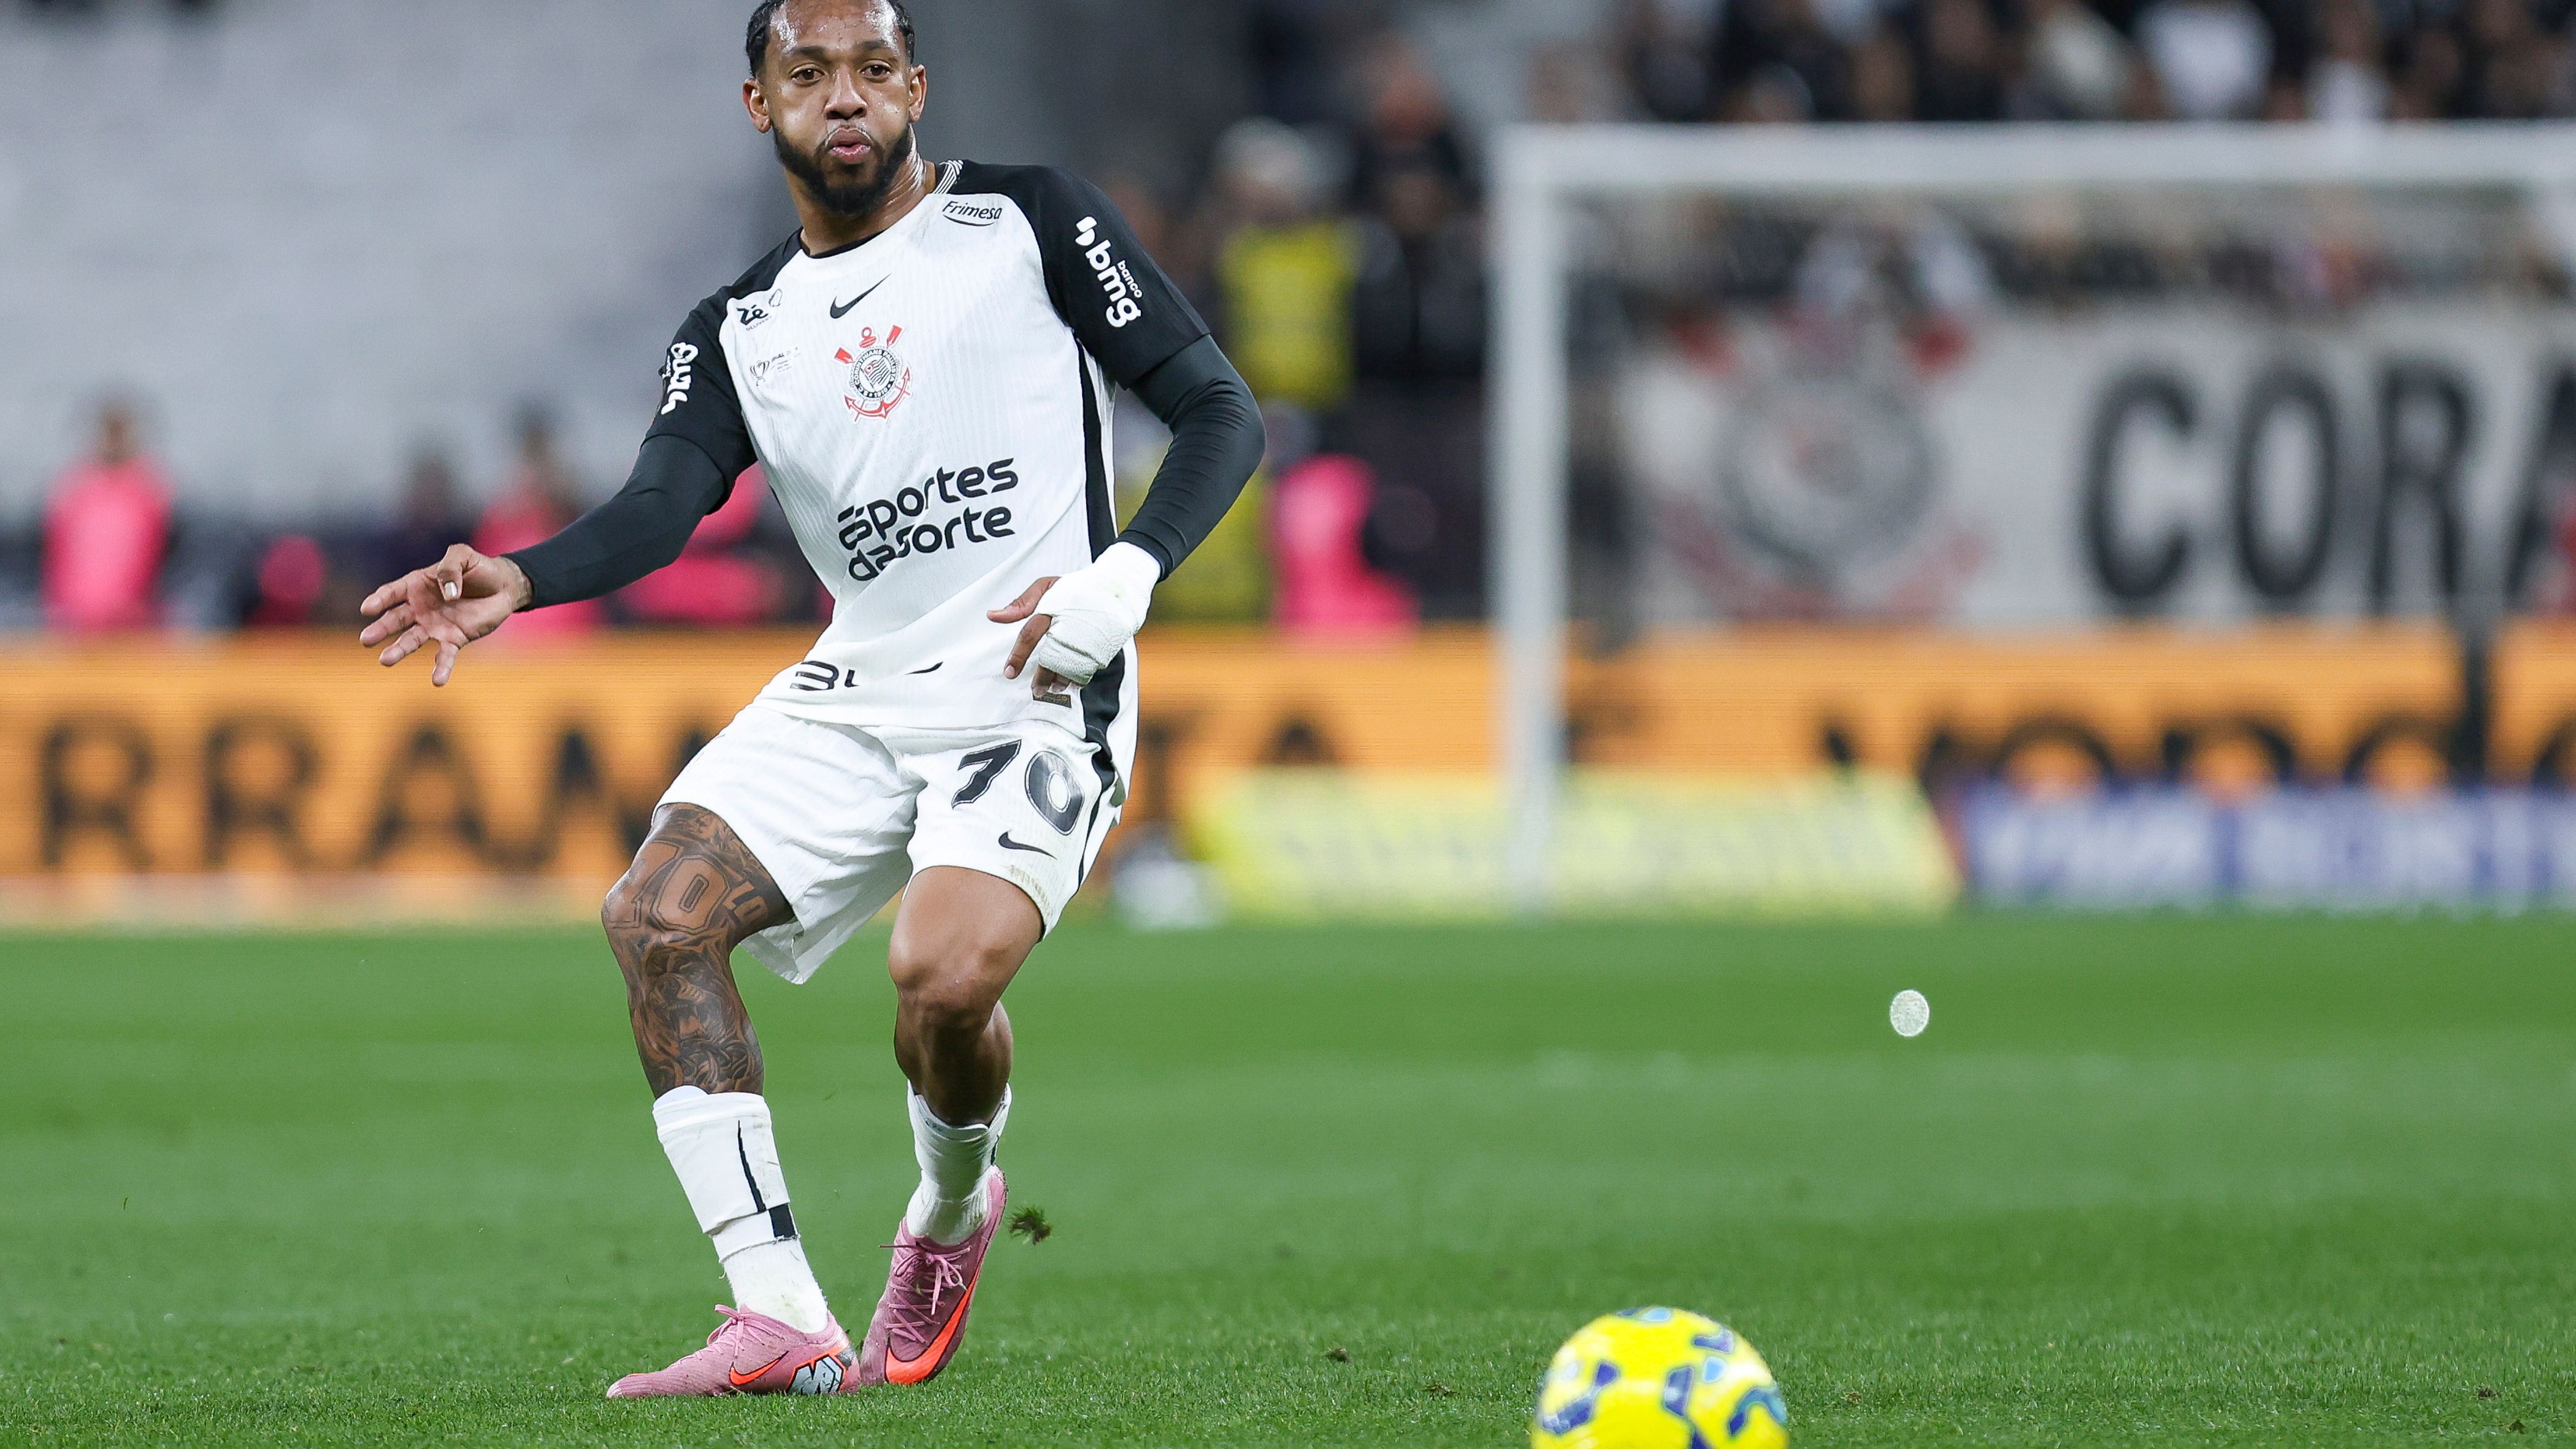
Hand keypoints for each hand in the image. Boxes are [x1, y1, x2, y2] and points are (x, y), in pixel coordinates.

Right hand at [357, 543, 530, 686]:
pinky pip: (444, 656)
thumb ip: (450, 567)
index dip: (380, 600)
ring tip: (385, 660)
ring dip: (399, 650)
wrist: (504, 586)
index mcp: (416, 585)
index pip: (392, 593)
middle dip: (380, 629)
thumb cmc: (478, 568)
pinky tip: (437, 681)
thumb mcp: (462, 556)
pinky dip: (441, 668)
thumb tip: (448, 594)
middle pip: (395, 619)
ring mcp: (435, 626)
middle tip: (366, 640)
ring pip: (412, 640)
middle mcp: (420, 608)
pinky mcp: (453, 639)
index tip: (367, 608)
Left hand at [990, 542, 1160, 698]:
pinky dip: (1077, 679)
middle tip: (1035, 690)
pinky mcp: (1103, 648)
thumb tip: (992, 616)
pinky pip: (1087, 669)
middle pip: (1051, 658)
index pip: (1030, 634)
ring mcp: (1089, 638)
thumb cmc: (1079, 587)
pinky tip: (1069, 681)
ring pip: (1069, 668)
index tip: (1009, 673)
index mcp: (1054, 607)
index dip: (1018, 656)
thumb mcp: (1048, 585)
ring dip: (1059, 682)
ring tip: (1051, 688)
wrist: (1120, 586)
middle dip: (1041, 678)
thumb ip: (1021, 602)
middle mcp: (1071, 624)